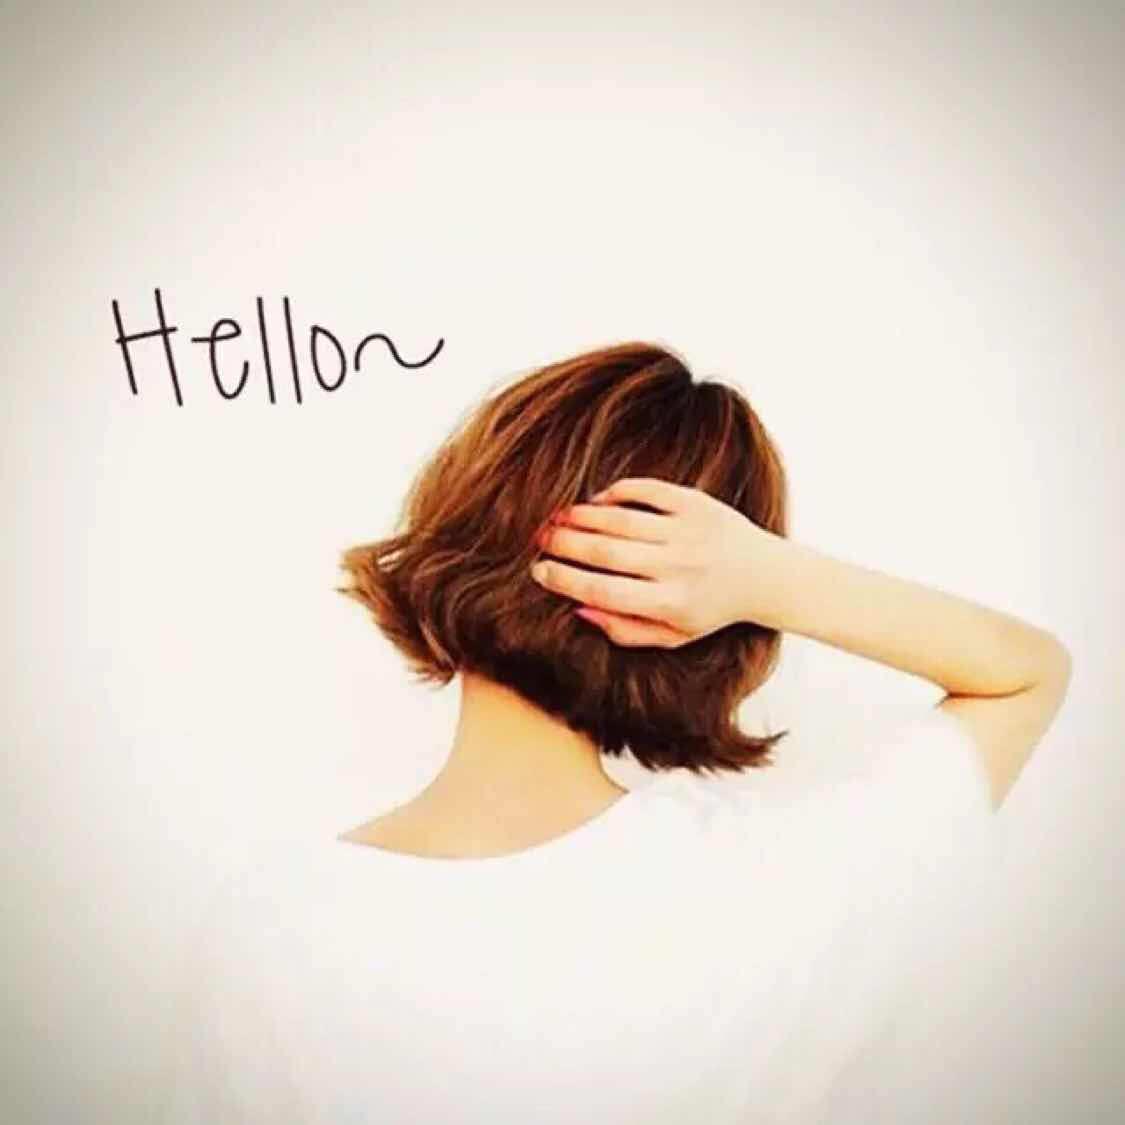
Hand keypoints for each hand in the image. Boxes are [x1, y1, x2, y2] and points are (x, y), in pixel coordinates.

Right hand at [530, 476, 778, 647]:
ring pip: (619, 520)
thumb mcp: (673, 635)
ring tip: (556, 519)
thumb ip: (625, 630)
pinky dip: (616, 494)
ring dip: (581, 517)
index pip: (602, 591)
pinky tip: (596, 501)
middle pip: (604, 553)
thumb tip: (578, 608)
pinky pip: (645, 491)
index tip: (539, 572)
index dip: (564, 580)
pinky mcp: (695, 503)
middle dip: (563, 544)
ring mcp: (687, 532)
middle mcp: (678, 567)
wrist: (765, 576)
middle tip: (537, 540)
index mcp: (670, 603)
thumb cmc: (710, 609)